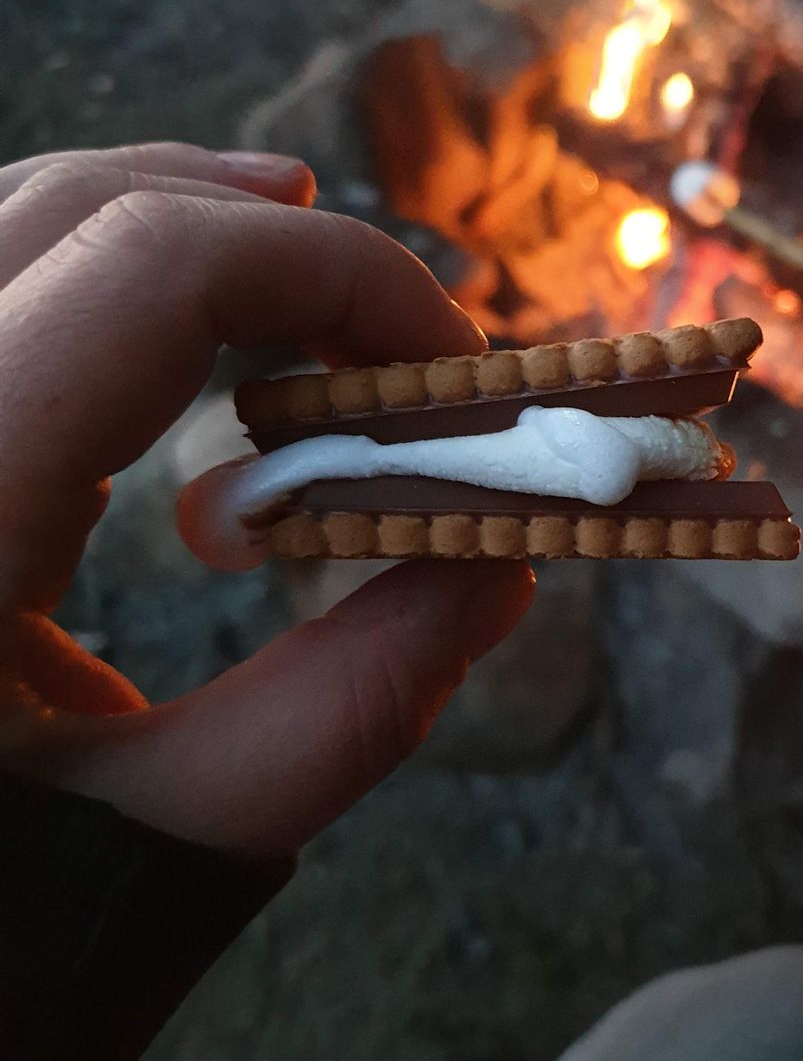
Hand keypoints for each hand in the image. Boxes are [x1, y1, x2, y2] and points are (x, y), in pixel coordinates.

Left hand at [0, 144, 533, 854]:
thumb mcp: (155, 849)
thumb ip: (344, 708)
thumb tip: (496, 570)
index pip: (152, 271)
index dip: (338, 274)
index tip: (456, 366)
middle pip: (80, 211)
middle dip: (269, 239)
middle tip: (404, 329)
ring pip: (14, 225)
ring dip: (172, 226)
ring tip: (300, 269)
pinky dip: (91, 272)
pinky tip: (164, 321)